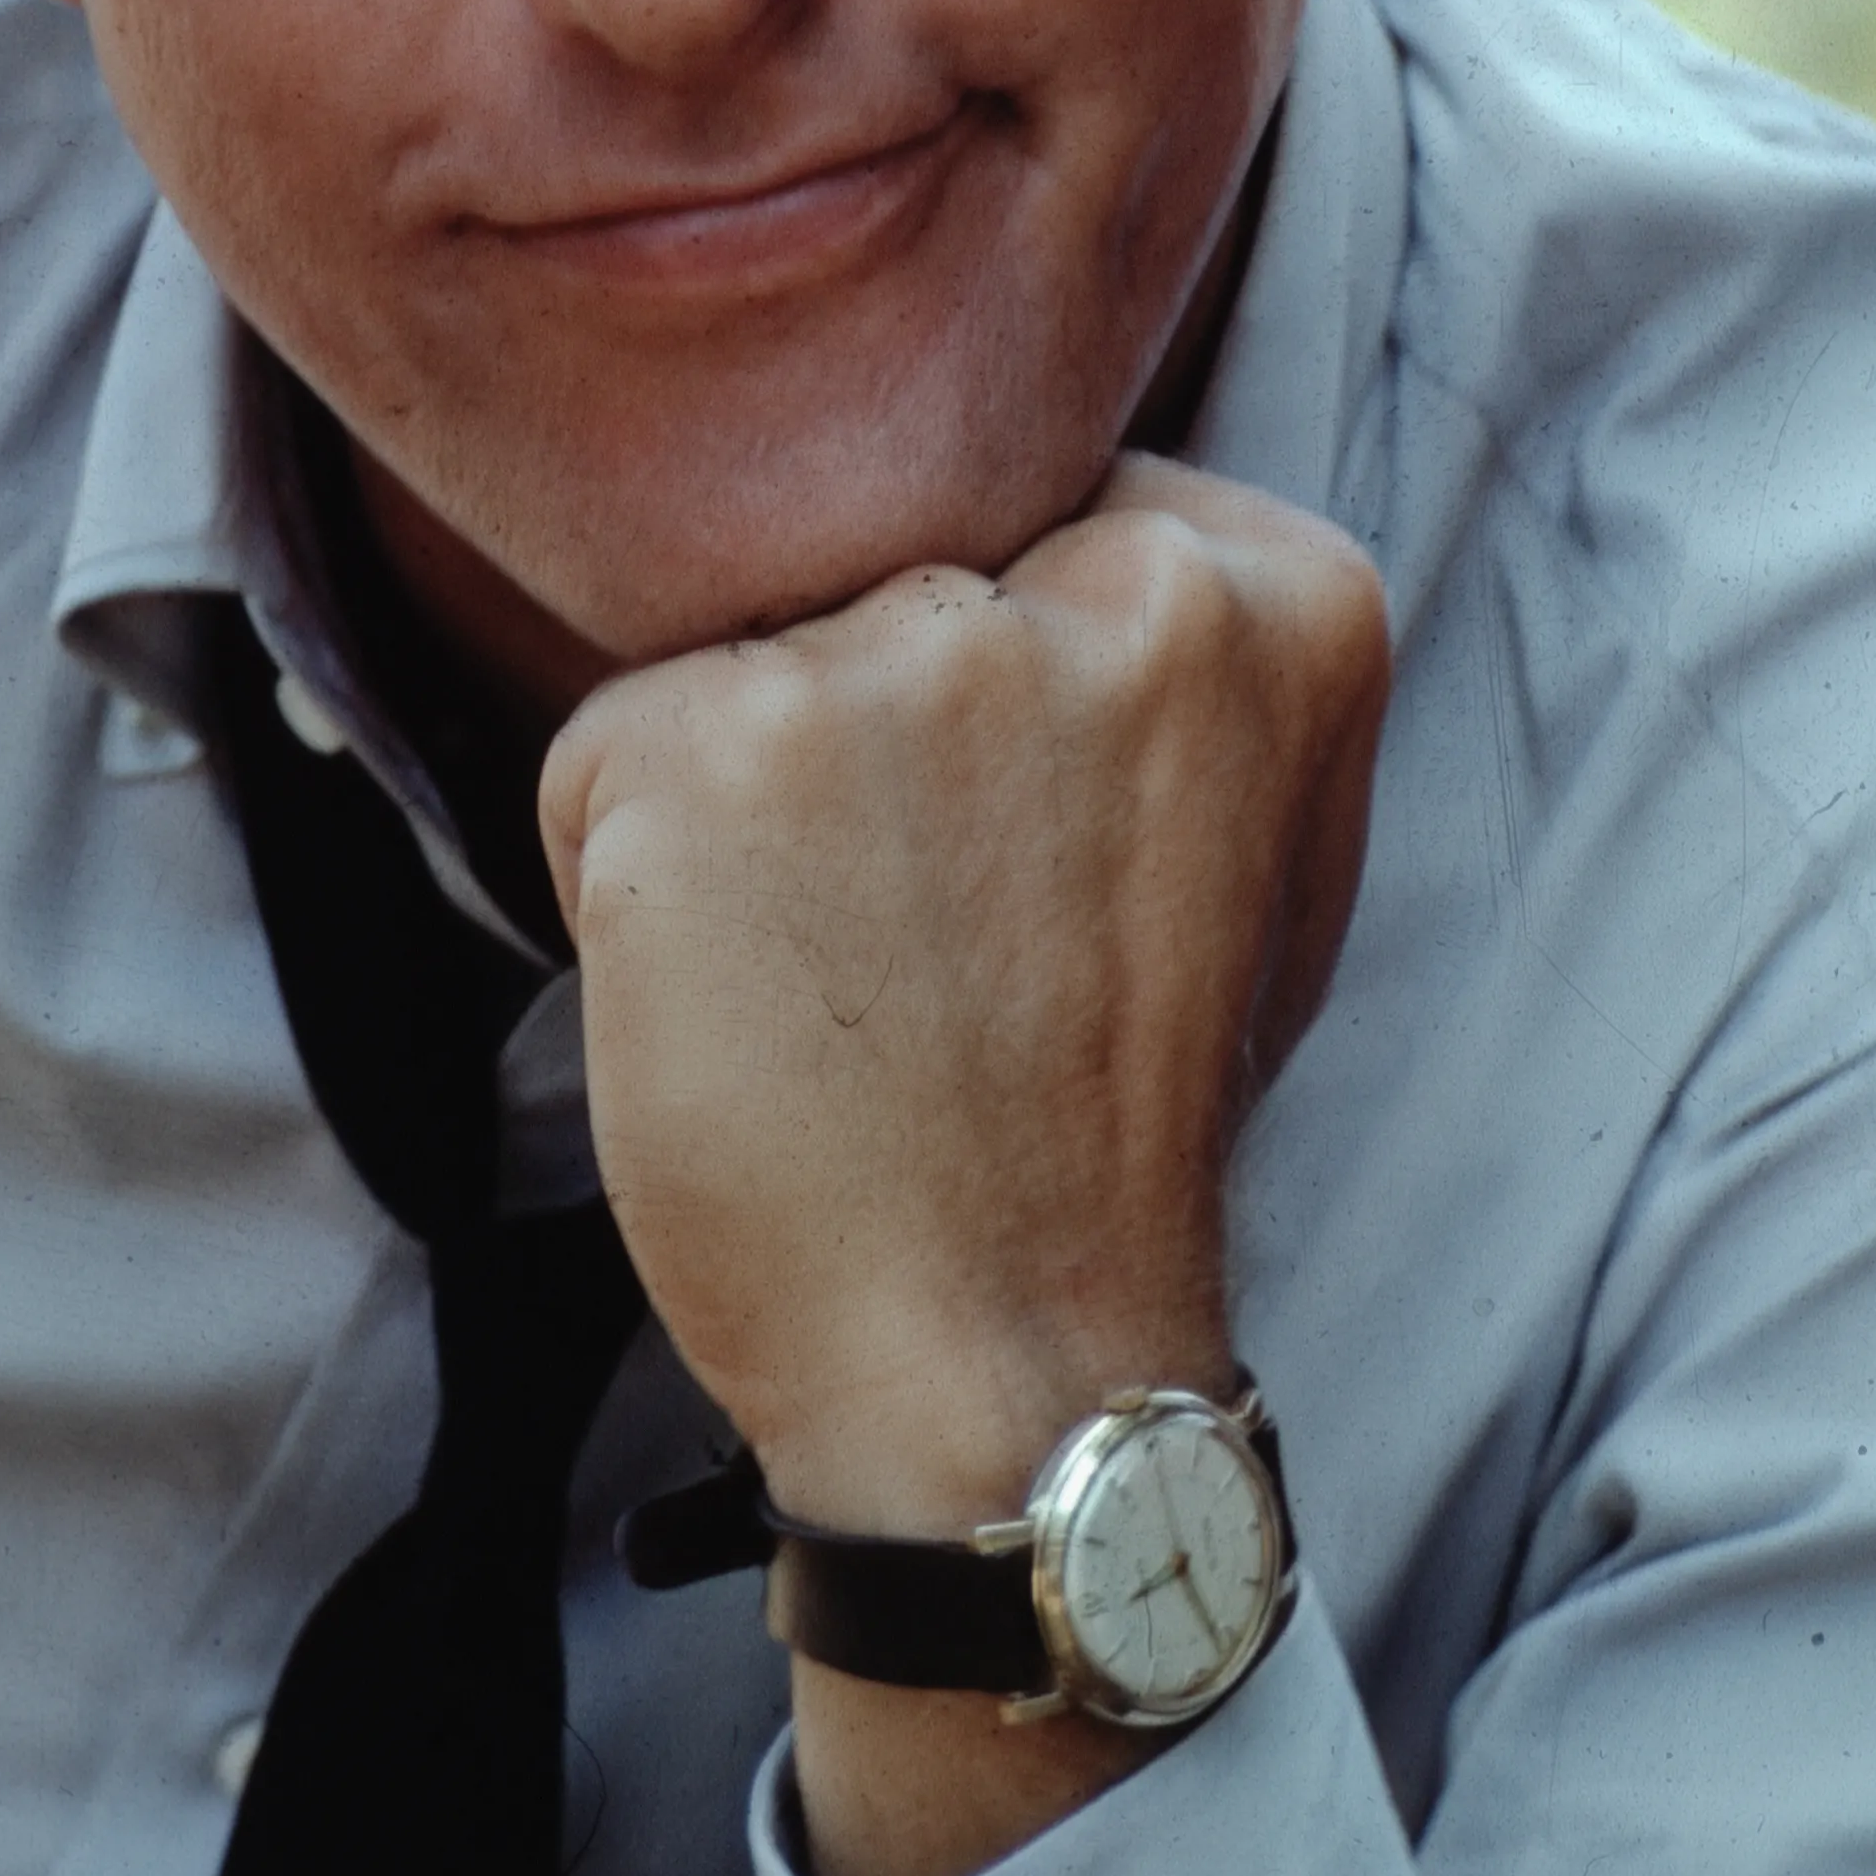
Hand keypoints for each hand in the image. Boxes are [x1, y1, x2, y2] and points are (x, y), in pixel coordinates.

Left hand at [537, 455, 1386, 1542]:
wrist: (1008, 1365)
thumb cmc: (1107, 1122)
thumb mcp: (1236, 841)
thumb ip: (1160, 658)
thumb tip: (1031, 522)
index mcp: (1267, 591)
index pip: (1037, 510)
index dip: (1000, 689)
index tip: (1040, 852)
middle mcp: (1112, 589)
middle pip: (890, 572)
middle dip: (875, 731)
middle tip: (941, 937)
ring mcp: (908, 659)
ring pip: (748, 652)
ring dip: (752, 800)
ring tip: (847, 973)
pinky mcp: (719, 740)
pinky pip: (608, 749)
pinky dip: (627, 876)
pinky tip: (747, 1002)